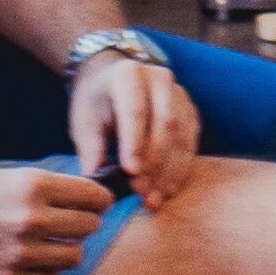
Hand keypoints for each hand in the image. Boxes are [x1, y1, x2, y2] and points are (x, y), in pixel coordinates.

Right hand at [0, 163, 115, 274]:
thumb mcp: (11, 174)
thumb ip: (49, 188)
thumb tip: (88, 199)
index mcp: (33, 185)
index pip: (93, 196)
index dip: (99, 198)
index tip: (96, 201)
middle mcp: (30, 219)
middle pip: (88, 227)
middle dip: (86, 222)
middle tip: (75, 220)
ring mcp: (18, 253)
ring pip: (73, 257)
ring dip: (67, 249)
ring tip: (53, 242)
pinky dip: (47, 272)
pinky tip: (34, 260)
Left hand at [70, 50, 199, 206]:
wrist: (114, 80)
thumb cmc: (96, 103)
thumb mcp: (84, 120)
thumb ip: (90, 146)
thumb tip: (93, 175)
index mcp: (128, 75)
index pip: (135, 109)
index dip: (135, 142)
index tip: (131, 172)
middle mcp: (159, 78)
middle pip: (164, 123)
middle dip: (154, 162)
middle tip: (142, 193)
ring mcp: (179, 93)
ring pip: (182, 135)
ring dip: (169, 171)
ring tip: (154, 199)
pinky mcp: (190, 110)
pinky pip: (191, 142)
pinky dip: (180, 169)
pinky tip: (167, 190)